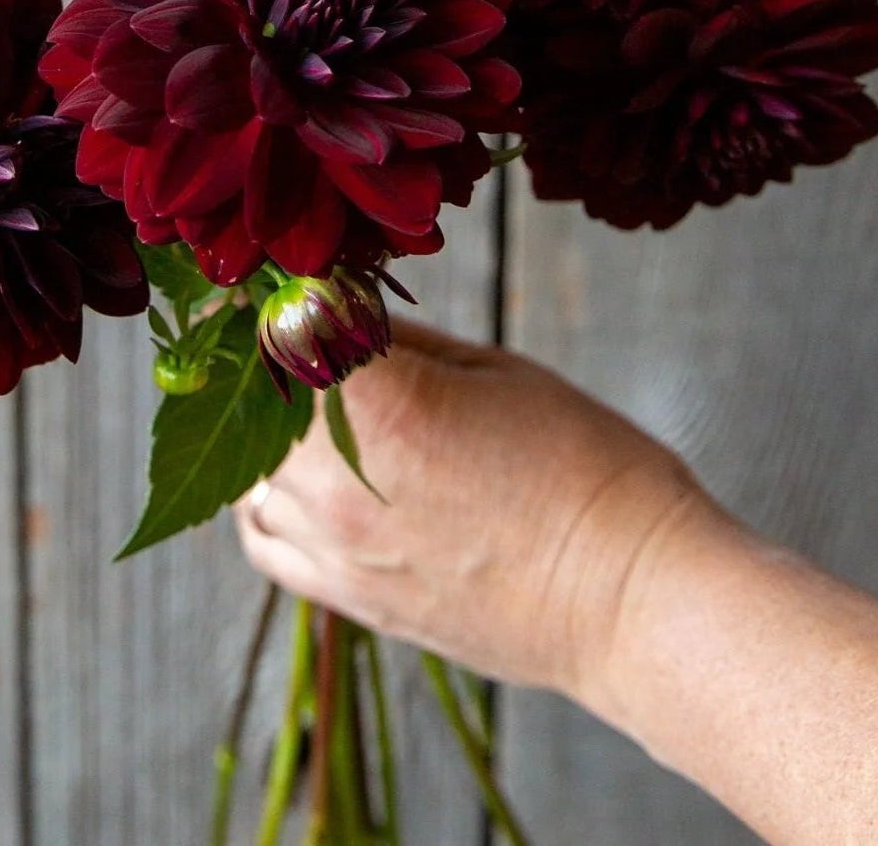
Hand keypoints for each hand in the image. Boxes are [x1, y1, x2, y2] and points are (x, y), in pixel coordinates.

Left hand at [235, 320, 717, 701]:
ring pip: (246, 474)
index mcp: (379, 406)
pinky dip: (264, 501)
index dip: (280, 296)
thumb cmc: (584, 467)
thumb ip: (399, 341)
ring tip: (309, 405)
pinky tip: (299, 475)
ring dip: (264, 431)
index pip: (281, 329)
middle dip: (269, 360)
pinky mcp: (348, 599)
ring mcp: (335, 550)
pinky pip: (263, 543)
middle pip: (251, 403)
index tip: (286, 278)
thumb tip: (338, 312)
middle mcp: (336, 482)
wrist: (632, 596)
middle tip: (298, 330)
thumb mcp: (493, 367)